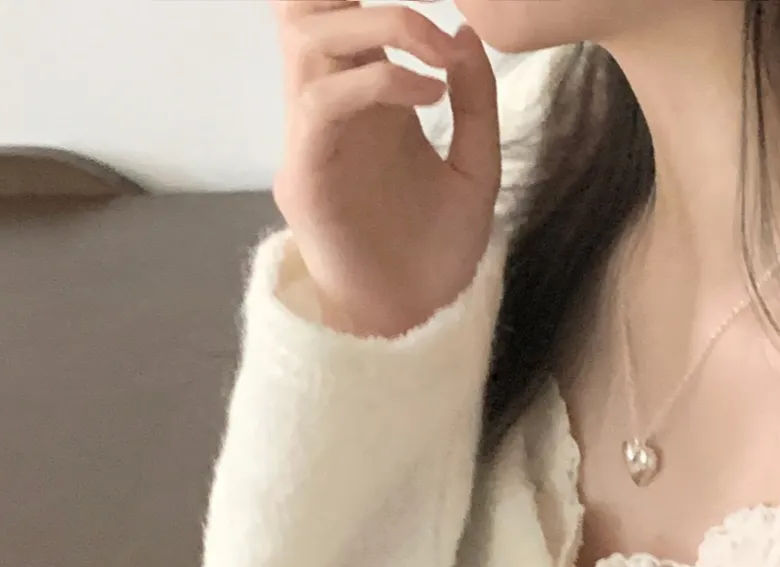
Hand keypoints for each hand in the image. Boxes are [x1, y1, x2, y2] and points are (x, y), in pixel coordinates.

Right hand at [269, 2, 501, 337]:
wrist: (419, 322)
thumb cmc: (438, 253)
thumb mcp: (476, 171)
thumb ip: (474, 104)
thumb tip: (466, 34)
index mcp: (365, 94)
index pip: (340, 10)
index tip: (437, 2)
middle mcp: (332, 104)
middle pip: (304, 9)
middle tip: (423, 17)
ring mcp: (312, 136)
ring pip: (309, 41)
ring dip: (379, 26)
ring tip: (437, 53)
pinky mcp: (306, 175)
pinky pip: (321, 103)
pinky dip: (375, 84)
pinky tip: (427, 99)